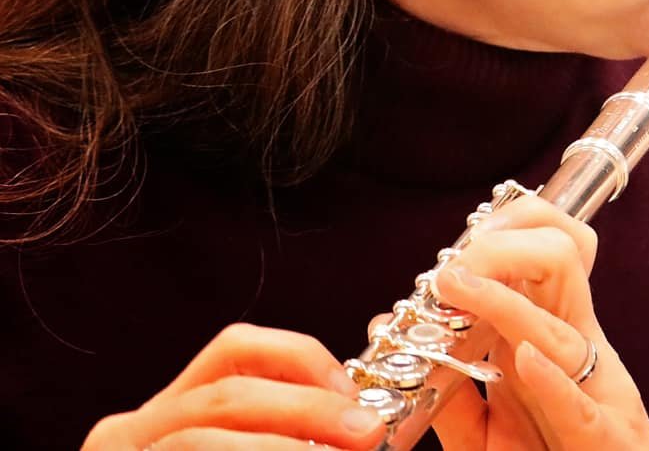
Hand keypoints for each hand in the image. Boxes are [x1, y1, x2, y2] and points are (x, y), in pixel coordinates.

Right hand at [82, 323, 381, 449]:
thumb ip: (298, 439)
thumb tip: (376, 425)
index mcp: (170, 410)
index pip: (235, 349)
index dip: (301, 358)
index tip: (353, 391)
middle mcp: (131, 431)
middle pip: (228, 394)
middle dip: (309, 409)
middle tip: (366, 432)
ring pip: (202, 439)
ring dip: (281, 447)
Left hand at [414, 195, 648, 450]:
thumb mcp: (485, 429)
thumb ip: (446, 386)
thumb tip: (389, 325)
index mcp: (553, 340)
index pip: (549, 255)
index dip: (515, 226)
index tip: (464, 234)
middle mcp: (576, 354)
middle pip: (564, 267)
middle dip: (511, 246)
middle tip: (455, 259)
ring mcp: (596, 396)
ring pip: (563, 332)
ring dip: (509, 306)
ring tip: (460, 287)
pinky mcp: (601, 443)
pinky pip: (579, 408)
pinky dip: (551, 380)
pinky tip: (524, 360)